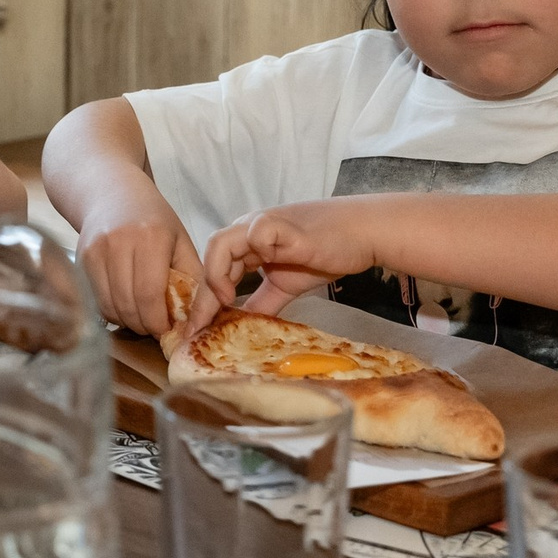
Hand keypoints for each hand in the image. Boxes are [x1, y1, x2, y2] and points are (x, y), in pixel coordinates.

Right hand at [77, 184, 200, 336]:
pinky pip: (95, 298)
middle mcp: (119, 243)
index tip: (166, 331)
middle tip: (154, 329)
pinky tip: (123, 306)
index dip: (158, 321)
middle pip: (128, 304)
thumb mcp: (180, 239)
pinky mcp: (81, 258)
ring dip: (126, 321)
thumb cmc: (151, 216)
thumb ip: (191, 276)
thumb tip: (195, 316)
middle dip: (143, 326)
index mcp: (151, 238)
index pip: (150, 294)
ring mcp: (96, 250)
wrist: (110, 190)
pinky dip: (110, 310)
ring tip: (140, 319)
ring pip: (109, 305)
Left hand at [202, 200, 383, 317]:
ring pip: (220, 243)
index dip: (204, 301)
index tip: (195, 331)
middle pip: (210, 258)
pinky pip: (255, 233)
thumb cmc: (327, 253)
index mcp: (246, 243)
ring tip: (226, 299)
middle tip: (199, 327)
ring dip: (216, 274)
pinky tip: (262, 272)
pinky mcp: (282, 225)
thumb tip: (243, 327)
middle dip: (202, 296)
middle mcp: (248, 230)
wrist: (362, 234)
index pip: (215, 270)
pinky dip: (252, 251)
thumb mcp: (285, 285)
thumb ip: (262, 303)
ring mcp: (263, 225)